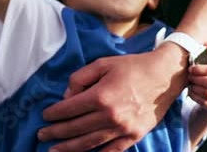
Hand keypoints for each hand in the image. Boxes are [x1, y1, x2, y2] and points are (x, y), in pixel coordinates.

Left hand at [38, 46, 187, 151]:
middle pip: (76, 128)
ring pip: (90, 143)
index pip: (69, 109)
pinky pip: (112, 151)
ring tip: (54, 150)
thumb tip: (66, 96)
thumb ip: (80, 78)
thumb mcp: (102, 63)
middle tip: (41, 135)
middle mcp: (111, 115)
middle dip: (56, 133)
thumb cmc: (132, 67)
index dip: (54, 114)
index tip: (44, 116)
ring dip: (69, 148)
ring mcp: (123, 128)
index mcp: (101, 95)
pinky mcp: (134, 136)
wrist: (164, 76)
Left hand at [188, 42, 206, 112]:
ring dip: (195, 88)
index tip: (190, 69)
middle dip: (196, 79)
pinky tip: (192, 93)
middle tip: (189, 78)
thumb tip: (206, 41)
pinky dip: (195, 97)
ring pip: (206, 93)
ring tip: (191, 86)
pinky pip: (204, 103)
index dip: (199, 69)